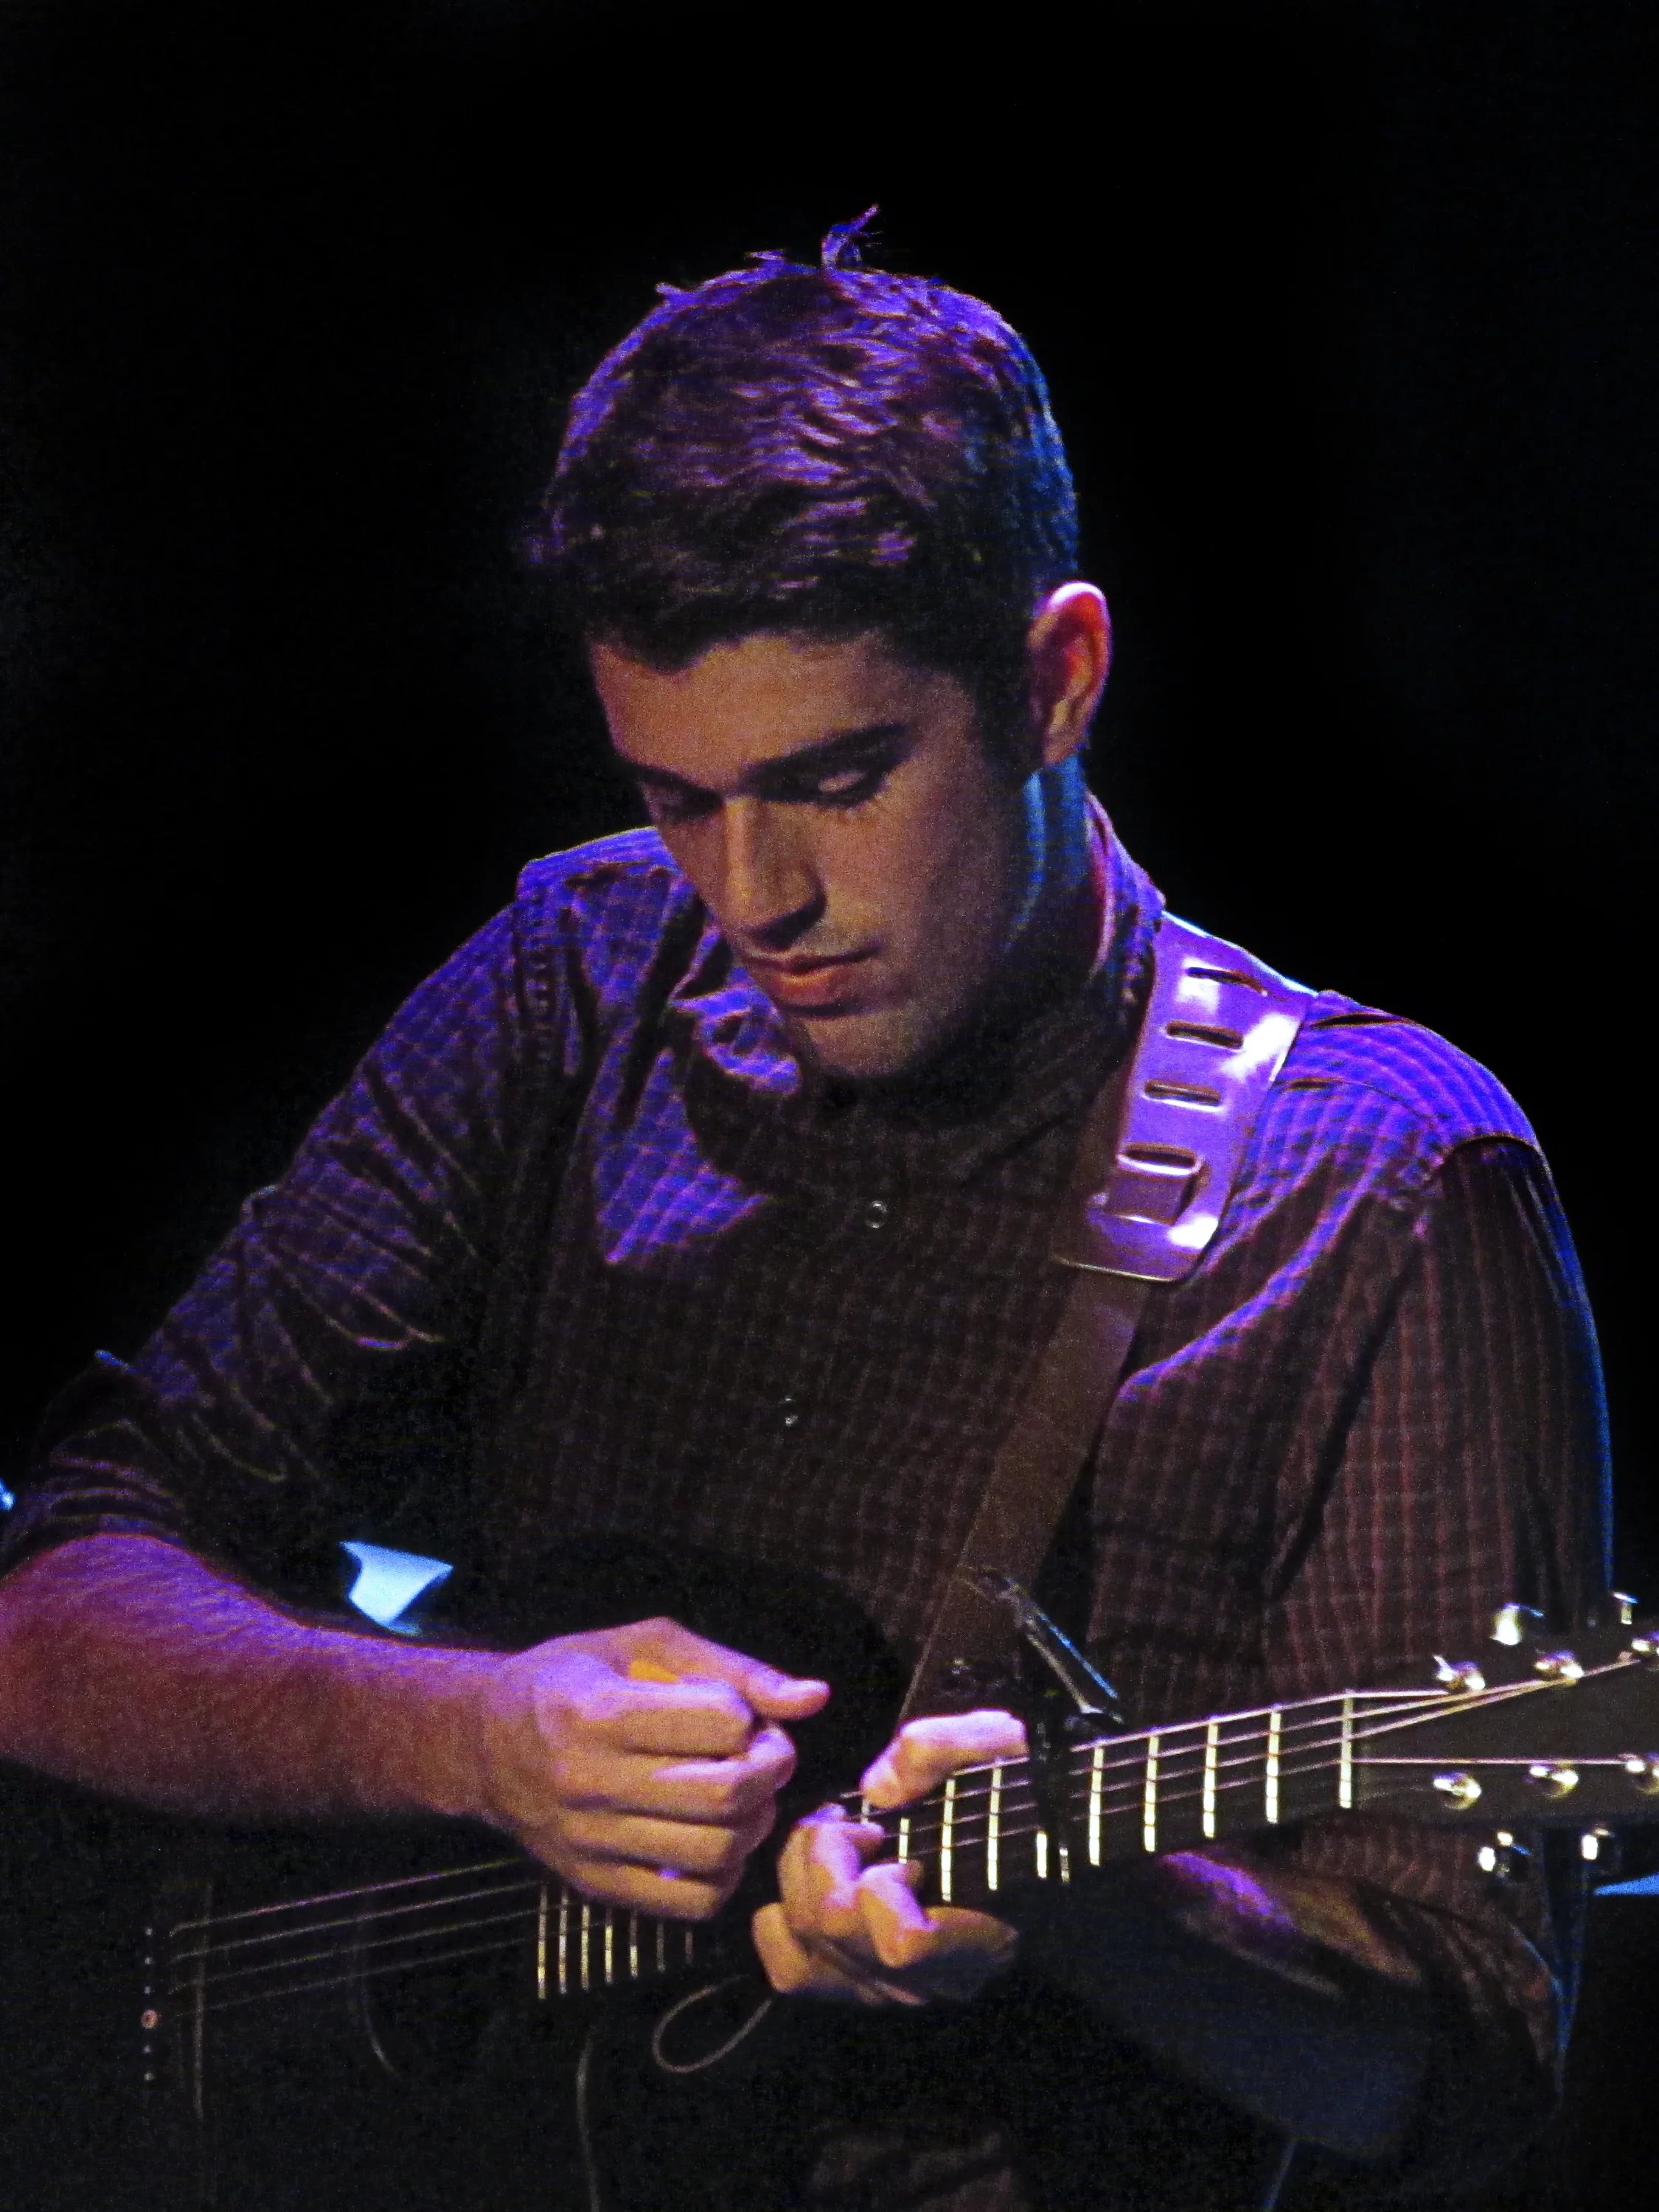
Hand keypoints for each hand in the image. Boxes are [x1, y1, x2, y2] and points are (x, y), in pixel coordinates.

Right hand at [474, 1615, 827, 1920]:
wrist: (483, 1743)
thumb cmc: (571, 1679)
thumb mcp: (643, 1646)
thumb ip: (732, 1668)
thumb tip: (815, 1697)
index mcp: (600, 1711)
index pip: (721, 1723)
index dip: (751, 1716)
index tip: (741, 1714)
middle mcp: (589, 1781)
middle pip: (724, 1794)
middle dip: (770, 1770)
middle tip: (765, 1756)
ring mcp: (590, 1842)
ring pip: (716, 1852)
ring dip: (755, 1823)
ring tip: (744, 1796)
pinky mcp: (595, 1884)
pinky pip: (690, 1903)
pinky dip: (726, 1875)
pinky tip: (719, 1839)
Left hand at [752, 1709, 1025, 2005]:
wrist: (1040, 1838)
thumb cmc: (1019, 1797)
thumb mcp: (998, 1748)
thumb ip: (940, 1749)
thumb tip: (877, 1787)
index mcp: (979, 1931)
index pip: (901, 1943)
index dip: (878, 1886)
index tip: (886, 1834)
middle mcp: (935, 1978)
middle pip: (837, 1936)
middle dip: (823, 1859)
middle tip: (849, 1821)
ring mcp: (899, 1989)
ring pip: (809, 1958)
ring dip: (801, 1884)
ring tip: (832, 1846)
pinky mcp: (869, 1984)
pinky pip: (798, 1973)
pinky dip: (783, 1928)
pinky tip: (806, 1882)